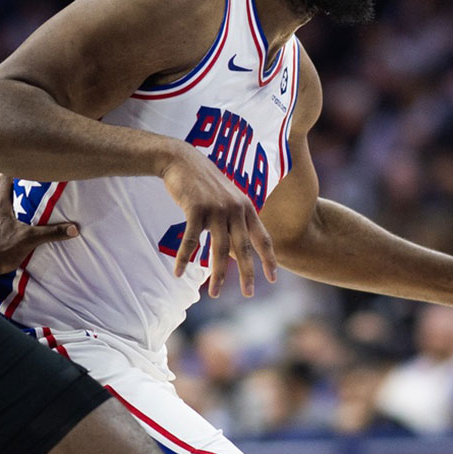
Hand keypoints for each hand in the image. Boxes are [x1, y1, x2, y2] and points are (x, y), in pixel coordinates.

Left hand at [0, 173, 77, 283]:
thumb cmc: (0, 249)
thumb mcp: (29, 240)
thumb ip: (51, 233)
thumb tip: (74, 228)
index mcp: (1, 204)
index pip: (5, 179)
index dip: (12, 169)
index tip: (20, 164)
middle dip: (1, 178)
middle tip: (10, 176)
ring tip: (0, 194)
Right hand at [159, 143, 276, 297]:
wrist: (182, 160)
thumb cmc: (205, 182)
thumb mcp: (228, 197)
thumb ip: (237, 219)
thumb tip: (240, 247)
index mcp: (246, 207)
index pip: (263, 237)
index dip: (269, 258)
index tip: (273, 278)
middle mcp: (235, 209)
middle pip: (243, 248)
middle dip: (247, 273)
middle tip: (249, 294)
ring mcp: (216, 209)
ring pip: (219, 249)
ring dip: (217, 274)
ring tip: (215, 293)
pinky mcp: (196, 209)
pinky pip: (191, 240)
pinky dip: (184, 257)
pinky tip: (178, 272)